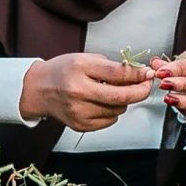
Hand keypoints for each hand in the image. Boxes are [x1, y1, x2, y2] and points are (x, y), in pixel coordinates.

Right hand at [19, 53, 153, 130]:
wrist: (37, 90)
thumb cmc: (62, 71)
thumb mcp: (84, 59)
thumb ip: (110, 67)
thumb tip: (138, 75)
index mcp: (79, 69)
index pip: (117, 74)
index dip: (138, 74)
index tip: (148, 73)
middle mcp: (78, 92)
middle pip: (121, 97)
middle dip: (140, 91)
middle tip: (146, 85)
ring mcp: (79, 111)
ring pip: (118, 110)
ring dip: (124, 101)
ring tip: (113, 91)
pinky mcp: (80, 125)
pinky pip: (109, 120)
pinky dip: (112, 111)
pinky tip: (101, 102)